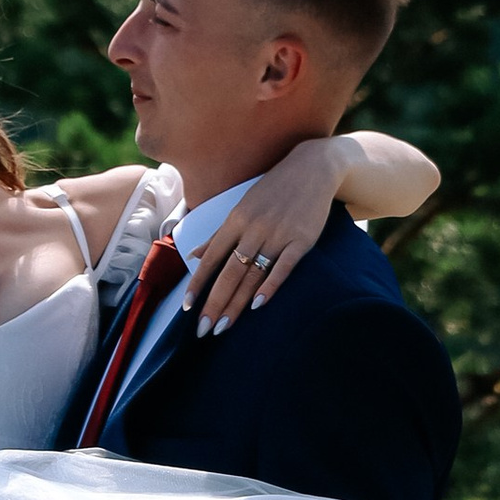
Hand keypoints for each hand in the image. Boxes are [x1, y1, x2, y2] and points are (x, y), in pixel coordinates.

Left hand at [184, 136, 344, 334]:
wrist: (312, 169)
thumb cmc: (273, 190)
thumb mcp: (242, 207)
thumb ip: (219, 234)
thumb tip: (194, 255)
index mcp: (236, 220)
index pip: (211, 258)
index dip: (198, 284)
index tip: (187, 307)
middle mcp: (253, 229)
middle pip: (229, 272)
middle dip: (214, 303)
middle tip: (203, 330)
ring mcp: (278, 235)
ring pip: (252, 274)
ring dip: (236, 302)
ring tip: (223, 326)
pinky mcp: (301, 240)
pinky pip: (283, 267)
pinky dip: (270, 286)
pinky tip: (258, 305)